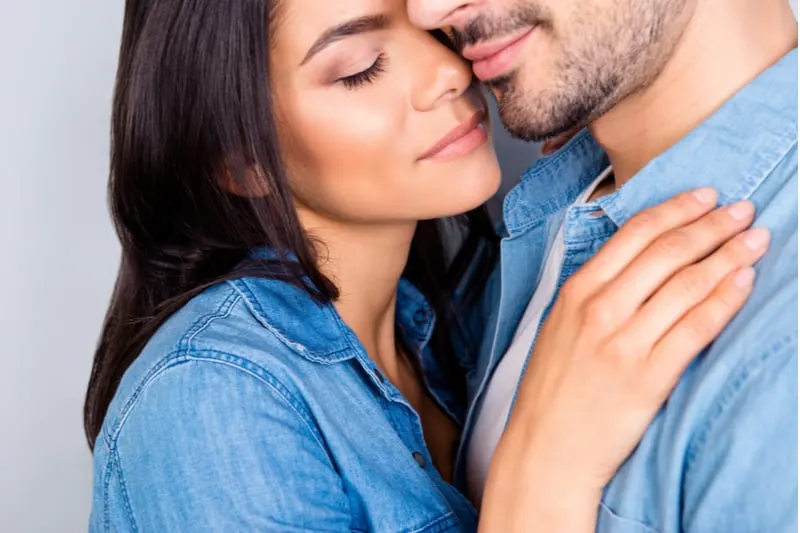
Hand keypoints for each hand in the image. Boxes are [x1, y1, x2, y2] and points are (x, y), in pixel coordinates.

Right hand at [479, 188, 768, 531]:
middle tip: (742, 210)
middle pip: (666, 252)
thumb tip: (641, 261)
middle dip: (711, 224)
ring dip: (728, 255)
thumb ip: (594, 291)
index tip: (705, 196)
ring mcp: (623, 342)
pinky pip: (695, 328)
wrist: (546, 448)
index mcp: (576, 291)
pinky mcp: (647, 377)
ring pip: (687, 284)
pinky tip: (744, 283)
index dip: (676, 209)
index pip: (635, 234)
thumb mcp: (559, 326)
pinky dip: (724, 301)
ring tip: (755, 239)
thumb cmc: (552, 390)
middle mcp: (599, 309)